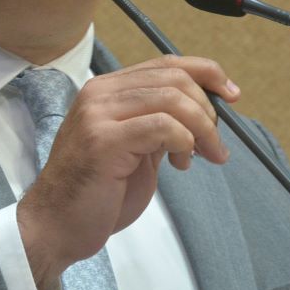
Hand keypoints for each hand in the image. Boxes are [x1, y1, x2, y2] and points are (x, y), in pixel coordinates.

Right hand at [16, 55, 239, 289]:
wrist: (58, 226)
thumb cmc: (97, 193)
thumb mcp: (137, 149)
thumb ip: (161, 125)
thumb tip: (204, 112)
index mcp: (107, 90)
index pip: (166, 63)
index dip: (206, 73)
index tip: (231, 96)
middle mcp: (100, 93)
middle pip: (174, 77)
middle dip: (207, 110)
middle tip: (214, 144)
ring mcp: (98, 114)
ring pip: (172, 99)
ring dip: (201, 129)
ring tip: (204, 156)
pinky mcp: (103, 140)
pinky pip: (162, 126)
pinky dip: (184, 142)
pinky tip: (181, 164)